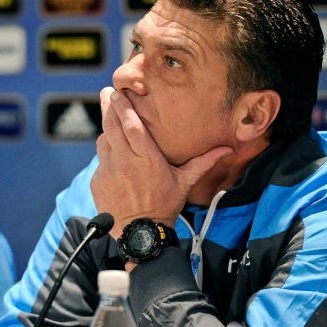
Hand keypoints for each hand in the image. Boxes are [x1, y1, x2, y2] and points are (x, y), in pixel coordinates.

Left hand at [90, 87, 231, 238]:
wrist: (141, 234)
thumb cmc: (165, 206)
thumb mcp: (185, 182)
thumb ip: (203, 162)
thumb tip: (228, 148)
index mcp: (147, 160)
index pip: (132, 127)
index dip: (123, 107)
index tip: (117, 92)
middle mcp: (125, 163)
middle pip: (112, 127)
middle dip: (107, 107)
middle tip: (106, 91)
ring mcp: (109, 171)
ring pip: (103, 141)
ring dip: (106, 128)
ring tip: (109, 116)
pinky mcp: (98, 181)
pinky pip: (100, 160)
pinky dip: (105, 152)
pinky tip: (112, 150)